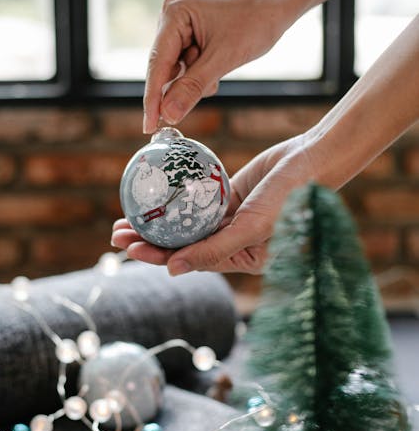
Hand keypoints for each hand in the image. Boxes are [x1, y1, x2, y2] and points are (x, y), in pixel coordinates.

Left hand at [111, 134, 314, 274]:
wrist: (314, 159)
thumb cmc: (291, 199)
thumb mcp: (251, 229)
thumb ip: (213, 251)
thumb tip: (173, 271)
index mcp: (240, 260)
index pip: (190, 261)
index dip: (157, 256)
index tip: (130, 248)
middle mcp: (232, 244)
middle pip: (182, 244)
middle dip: (148, 240)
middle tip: (116, 234)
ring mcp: (229, 220)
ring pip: (184, 224)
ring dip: (156, 221)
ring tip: (125, 217)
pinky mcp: (228, 198)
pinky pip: (196, 201)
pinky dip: (174, 199)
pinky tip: (151, 195)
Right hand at [143, 0, 290, 133]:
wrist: (275, 7)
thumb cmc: (254, 22)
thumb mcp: (223, 59)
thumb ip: (192, 88)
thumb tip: (168, 115)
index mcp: (174, 13)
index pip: (157, 64)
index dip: (153, 98)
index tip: (150, 127)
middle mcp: (171, 18)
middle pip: (164, 70)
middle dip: (183, 85)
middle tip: (207, 87)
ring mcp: (179, 29)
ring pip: (176, 74)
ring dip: (195, 82)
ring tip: (218, 67)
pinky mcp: (188, 38)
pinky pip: (186, 70)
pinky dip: (200, 77)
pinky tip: (217, 67)